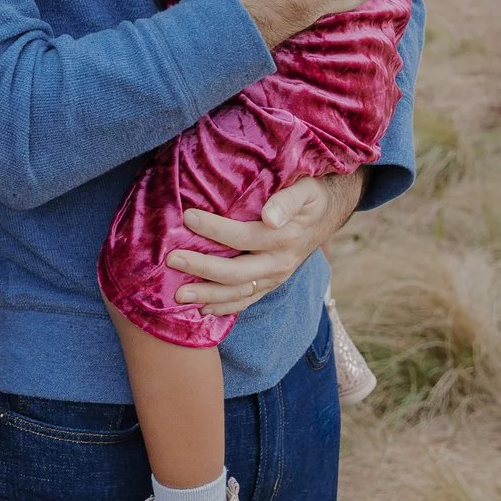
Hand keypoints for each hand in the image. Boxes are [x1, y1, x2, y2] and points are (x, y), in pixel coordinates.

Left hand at [168, 170, 363, 317]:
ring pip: (238, 292)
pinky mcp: (271, 284)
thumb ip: (288, 201)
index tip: (188, 217)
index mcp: (286, 238)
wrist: (328, 214)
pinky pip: (247, 301)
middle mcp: (280, 263)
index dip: (215, 229)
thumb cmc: (311, 195)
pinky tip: (202, 310)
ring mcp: (275, 278)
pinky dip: (224, 308)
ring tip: (179, 296)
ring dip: (207, 295)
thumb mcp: (306, 190)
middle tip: (172, 260)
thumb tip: (269, 217)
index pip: (244, 237)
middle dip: (201, 267)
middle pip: (235, 272)